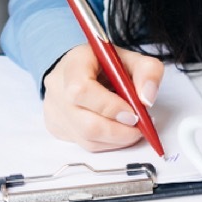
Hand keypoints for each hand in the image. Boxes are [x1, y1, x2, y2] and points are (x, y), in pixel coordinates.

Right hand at [42, 43, 163, 151]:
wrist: (82, 67)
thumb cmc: (105, 63)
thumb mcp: (131, 57)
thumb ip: (147, 71)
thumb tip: (147, 99)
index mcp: (73, 64)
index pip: (82, 90)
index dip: (109, 107)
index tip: (133, 113)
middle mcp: (57, 89)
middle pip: (85, 123)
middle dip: (119, 132)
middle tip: (139, 127)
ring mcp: (53, 111)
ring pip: (86, 139)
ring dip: (116, 140)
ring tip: (132, 129)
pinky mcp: (57, 127)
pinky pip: (83, 144)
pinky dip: (106, 142)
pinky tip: (116, 130)